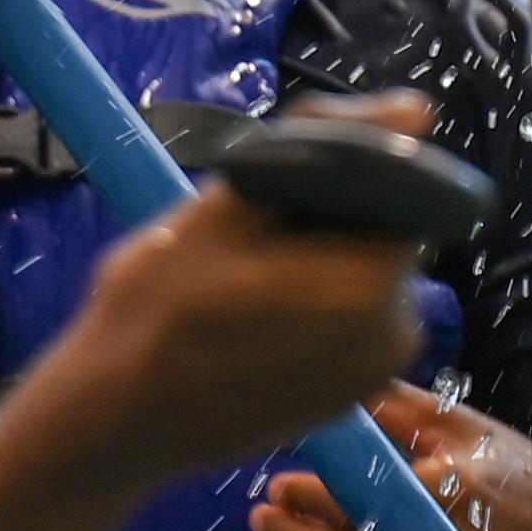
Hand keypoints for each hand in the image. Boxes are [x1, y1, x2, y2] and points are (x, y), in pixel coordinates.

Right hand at [22, 187, 425, 489]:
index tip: (284, 173)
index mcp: (375, 283)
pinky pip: (348, 321)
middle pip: (382, 233)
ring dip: (317, 257)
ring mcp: (374, 373)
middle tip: (247, 225)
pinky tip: (250, 309)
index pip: (400, 185)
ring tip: (240, 271)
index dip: (346, 166)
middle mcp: (396, 334)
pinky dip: (312, 301)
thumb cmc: (156, 309)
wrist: (115, 421)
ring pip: (362, 275)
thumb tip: (416, 109)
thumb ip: (330, 149)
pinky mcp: (350, 397)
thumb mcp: (229, 205)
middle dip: (328, 215)